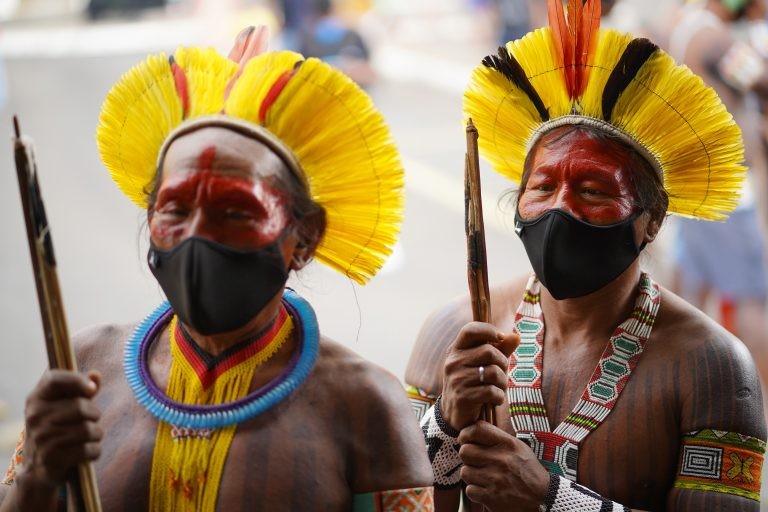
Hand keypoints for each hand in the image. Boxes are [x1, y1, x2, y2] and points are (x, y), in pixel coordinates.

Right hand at [21, 370, 102, 490]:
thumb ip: (82, 390)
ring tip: (89, 437)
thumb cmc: (58, 429)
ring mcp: (41, 437)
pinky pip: (88, 449)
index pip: (54, 380)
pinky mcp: (51, 457)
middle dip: (94, 414)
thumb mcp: (65, 406)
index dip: (77, 381)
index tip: (92, 390)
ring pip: (88, 429)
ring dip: (96, 434)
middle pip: (81, 407)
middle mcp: (35, 416)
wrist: (37, 468)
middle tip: (90, 420)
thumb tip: (96, 375)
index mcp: (37, 398)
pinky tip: (87, 452)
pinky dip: (94, 451)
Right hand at [440, 322, 518, 430]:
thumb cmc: (473, 384)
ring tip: (499, 389)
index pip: (470, 330)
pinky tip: (494, 400)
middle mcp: (453, 362)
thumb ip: (499, 350)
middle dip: (503, 364)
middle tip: (502, 375)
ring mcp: (456, 379)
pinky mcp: (462, 397)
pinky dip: (499, 397)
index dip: (487, 330)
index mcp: (456, 350)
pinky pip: (491, 391)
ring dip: (503, 383)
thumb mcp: (483, 364)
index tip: (500, 338)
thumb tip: (516, 336)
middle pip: (489, 351)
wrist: (455, 415)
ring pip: (493, 372)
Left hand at [458, 421, 549, 511]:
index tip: (464, 439)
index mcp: (508, 444)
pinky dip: (475, 491)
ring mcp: (495, 479)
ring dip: (472, 475)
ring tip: (483, 476)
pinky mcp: (491, 497)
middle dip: (468, 456)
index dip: (465, 433)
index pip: (477, 429)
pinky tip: (486, 489)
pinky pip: (469, 490)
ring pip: (465, 472)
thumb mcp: (518, 447)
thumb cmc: (528, 470)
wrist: (543, 498)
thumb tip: (472, 431)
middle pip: (465, 451)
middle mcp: (500, 459)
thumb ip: (497, 438)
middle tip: (476, 461)